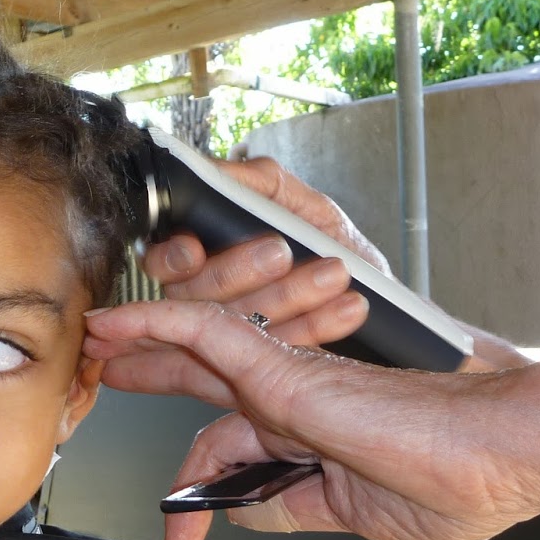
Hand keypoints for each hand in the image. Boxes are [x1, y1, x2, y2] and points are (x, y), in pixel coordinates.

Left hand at [84, 300, 539, 539]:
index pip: (226, 455)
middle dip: (143, 377)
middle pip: (198, 380)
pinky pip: (209, 334)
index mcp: (308, 436)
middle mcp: (292, 397)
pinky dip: (160, 326)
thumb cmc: (463, 480)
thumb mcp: (354, 514)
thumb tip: (235, 516)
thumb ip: (288, 506)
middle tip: (94, 376)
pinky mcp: (289, 368)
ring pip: (195, 346)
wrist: (513, 454)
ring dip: (137, 342)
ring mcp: (288, 378)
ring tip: (92, 340)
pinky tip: (122, 326)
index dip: (191, 497)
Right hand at [126, 158, 386, 398]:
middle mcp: (208, 300)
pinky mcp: (269, 369)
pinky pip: (279, 356)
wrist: (375, 296)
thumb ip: (260, 184)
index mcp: (205, 256)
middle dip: (238, 271)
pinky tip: (346, 309)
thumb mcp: (305, 206)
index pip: (163, 262)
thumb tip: (213, 170)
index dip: (173, 257)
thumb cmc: (333, 249)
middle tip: (280, 253)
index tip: (194, 251)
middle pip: (194, 295)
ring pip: (235, 325)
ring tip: (333, 275)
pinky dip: (318, 327)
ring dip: (286, 297)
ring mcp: (235, 338)